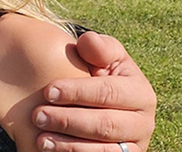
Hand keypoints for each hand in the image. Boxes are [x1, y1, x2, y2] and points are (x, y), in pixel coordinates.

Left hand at [33, 31, 155, 151]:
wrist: (101, 97)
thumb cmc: (98, 71)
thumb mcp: (102, 56)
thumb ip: (98, 48)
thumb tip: (89, 41)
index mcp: (141, 93)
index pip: (108, 93)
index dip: (78, 92)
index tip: (48, 91)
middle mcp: (143, 123)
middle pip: (106, 125)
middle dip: (69, 121)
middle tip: (38, 116)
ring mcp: (134, 144)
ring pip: (104, 150)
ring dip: (70, 145)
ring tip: (40, 139)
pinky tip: (51, 150)